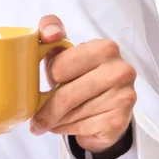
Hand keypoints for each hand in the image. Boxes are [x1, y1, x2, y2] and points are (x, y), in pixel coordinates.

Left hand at [29, 15, 136, 153]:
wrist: (106, 99)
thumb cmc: (78, 69)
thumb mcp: (61, 46)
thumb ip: (50, 28)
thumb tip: (49, 34)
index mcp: (104, 48)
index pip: (59, 67)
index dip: (50, 74)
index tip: (48, 78)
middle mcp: (120, 71)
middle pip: (65, 96)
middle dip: (46, 109)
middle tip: (35, 117)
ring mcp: (123, 98)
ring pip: (72, 116)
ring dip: (55, 122)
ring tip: (50, 120)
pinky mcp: (120, 122)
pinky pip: (82, 130)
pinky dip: (68, 130)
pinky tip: (66, 125)